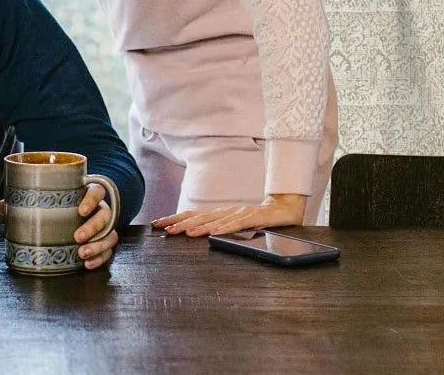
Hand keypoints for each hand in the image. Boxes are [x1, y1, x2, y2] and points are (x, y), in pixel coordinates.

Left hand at [0, 180, 117, 270]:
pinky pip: (109, 250)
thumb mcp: (48, 200)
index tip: (80, 210)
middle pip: (105, 215)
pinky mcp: (105, 242)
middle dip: (92, 227)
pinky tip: (88, 264)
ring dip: (98, 245)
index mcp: (86, 193)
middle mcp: (99, 208)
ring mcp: (104, 226)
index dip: (91, 199)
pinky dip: (101, 257)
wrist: (81, 210)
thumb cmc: (63, 203)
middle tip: (77, 237)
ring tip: (82, 254)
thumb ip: (26, 201)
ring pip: (110, 234)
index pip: (97, 191)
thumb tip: (1, 207)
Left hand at [152, 191, 307, 237]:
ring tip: (183, 233)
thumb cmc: (259, 220)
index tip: (158, 224)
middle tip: (162, 228)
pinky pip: (237, 225)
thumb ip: (221, 229)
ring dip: (198, 226)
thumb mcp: (236, 226)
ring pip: (215, 221)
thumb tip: (200, 236)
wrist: (285, 208)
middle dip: (179, 222)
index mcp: (221, 214)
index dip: (176, 218)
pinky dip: (224, 229)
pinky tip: (213, 233)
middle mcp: (227, 211)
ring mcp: (240, 214)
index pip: (194, 215)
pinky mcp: (254, 218)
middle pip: (199, 216)